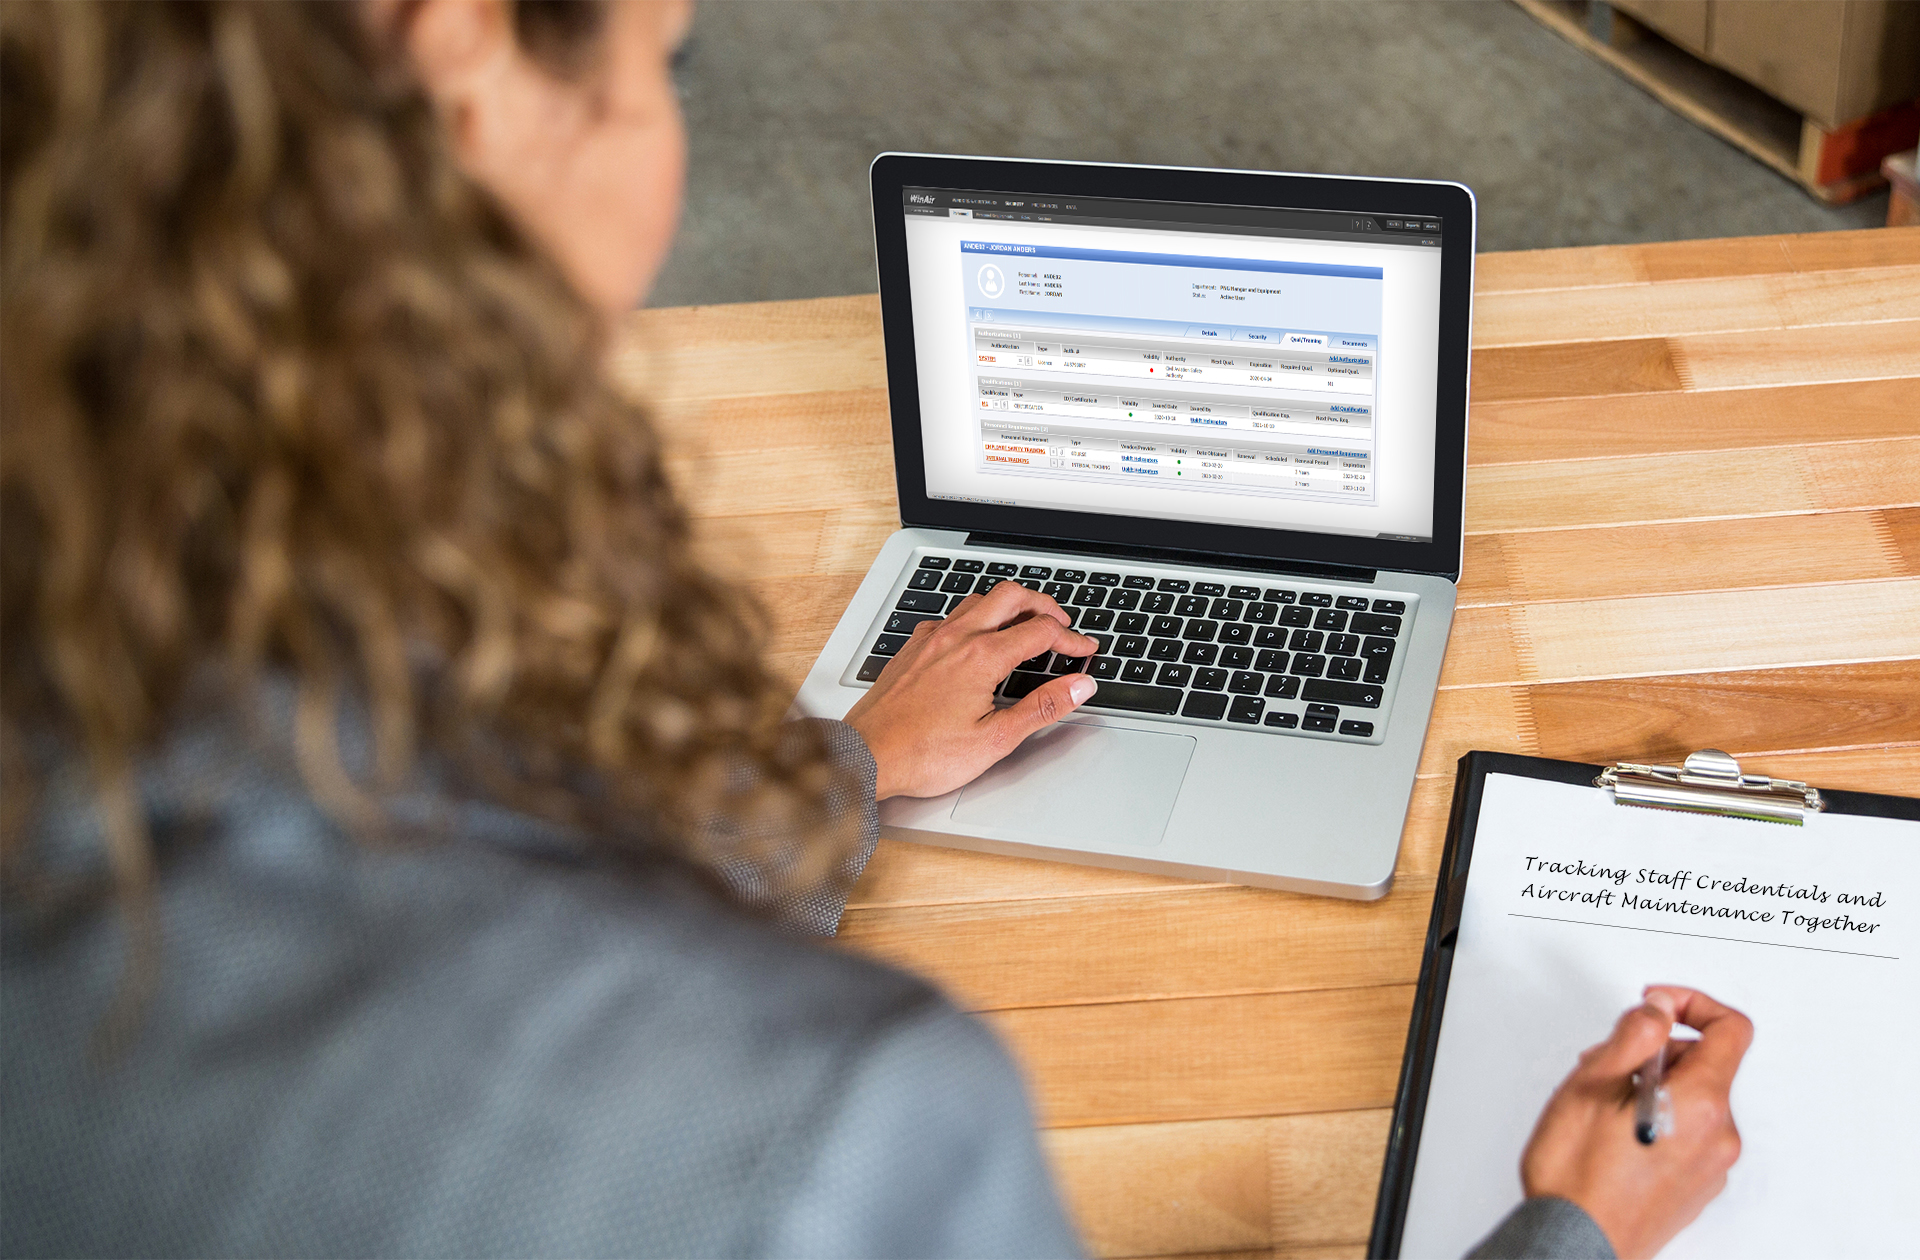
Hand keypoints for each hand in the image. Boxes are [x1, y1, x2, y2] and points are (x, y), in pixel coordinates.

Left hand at [845, 580, 1098, 798]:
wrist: (866, 756)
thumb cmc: (923, 755)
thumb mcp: (995, 739)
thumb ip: (1042, 708)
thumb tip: (1079, 687)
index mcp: (981, 657)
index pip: (1041, 632)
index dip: (1071, 639)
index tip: (1085, 650)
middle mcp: (956, 638)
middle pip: (1011, 596)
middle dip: (1044, 605)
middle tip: (1062, 623)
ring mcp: (931, 640)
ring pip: (978, 600)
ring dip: (1008, 605)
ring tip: (1025, 624)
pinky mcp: (912, 649)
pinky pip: (949, 617)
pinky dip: (974, 617)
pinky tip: (975, 638)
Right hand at [1519, 986, 1752, 1259]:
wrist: (1575, 1244)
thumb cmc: (1576, 1174)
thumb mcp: (1591, 1084)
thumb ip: (1634, 1035)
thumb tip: (1661, 1009)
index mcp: (1700, 1103)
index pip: (1730, 1029)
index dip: (1692, 1004)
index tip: (1657, 1007)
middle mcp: (1719, 1136)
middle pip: (1706, 1064)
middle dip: (1659, 1052)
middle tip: (1607, 1065)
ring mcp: (1712, 1166)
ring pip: (1694, 1099)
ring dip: (1655, 1087)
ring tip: (1602, 1108)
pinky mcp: (1698, 1187)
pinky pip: (1689, 1133)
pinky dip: (1660, 1119)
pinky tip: (1615, 1137)